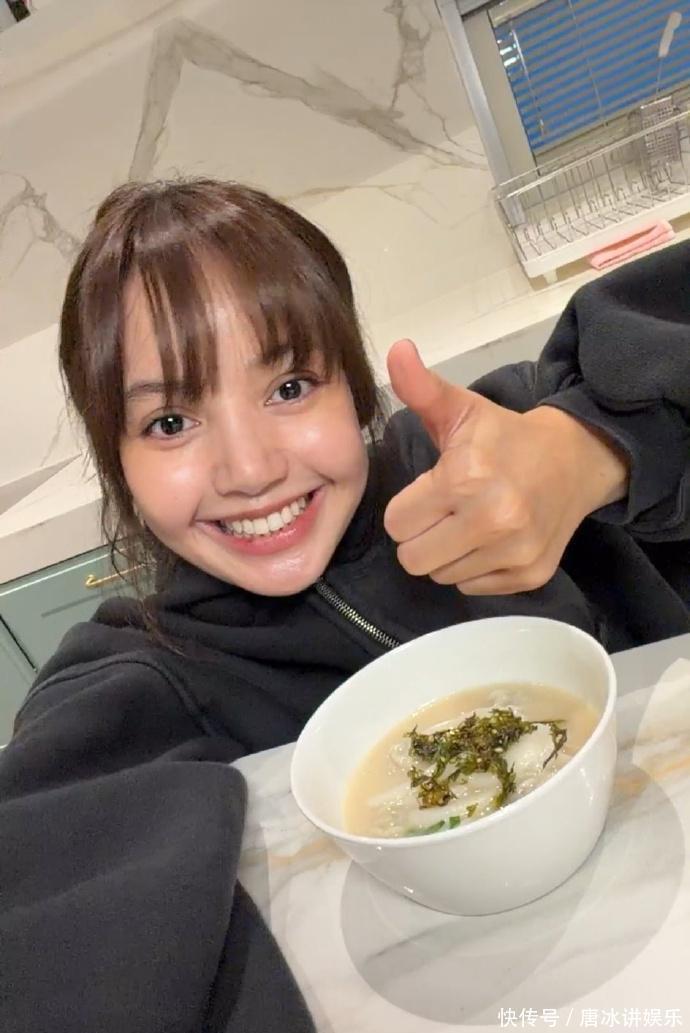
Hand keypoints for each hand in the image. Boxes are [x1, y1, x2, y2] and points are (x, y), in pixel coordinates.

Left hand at [383, 339, 628, 595]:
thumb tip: (396, 348)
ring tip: (466, 524)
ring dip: (445, 554)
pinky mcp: (530, 576)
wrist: (575, 459)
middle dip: (420, 537)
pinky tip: (489, 540)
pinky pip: (471, 588)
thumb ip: (420, 388)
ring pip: (440, 576)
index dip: (406, 508)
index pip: (398, 523)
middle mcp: (492, 519)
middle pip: (413, 559)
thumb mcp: (461, 408)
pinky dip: (473, 568)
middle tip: (442, 513)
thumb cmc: (504, 436)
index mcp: (466, 477)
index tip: (429, 492)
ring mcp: (514, 552)